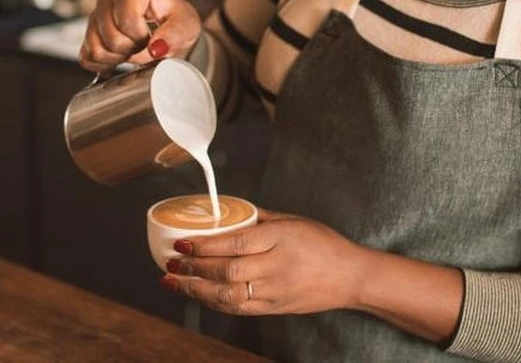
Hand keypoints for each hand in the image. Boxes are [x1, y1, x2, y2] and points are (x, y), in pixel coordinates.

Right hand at [78, 0, 200, 72]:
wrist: (170, 34)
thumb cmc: (177, 23)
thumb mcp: (187, 25)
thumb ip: (174, 34)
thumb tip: (156, 48)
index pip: (127, 22)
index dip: (141, 37)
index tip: (152, 34)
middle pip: (111, 39)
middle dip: (131, 49)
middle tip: (143, 43)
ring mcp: (94, 17)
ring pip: (96, 50)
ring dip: (118, 58)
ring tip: (132, 49)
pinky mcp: (88, 35)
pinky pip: (87, 58)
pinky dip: (104, 64)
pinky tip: (120, 57)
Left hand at [160, 210, 368, 316]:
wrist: (350, 276)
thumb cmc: (323, 244)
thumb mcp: (293, 220)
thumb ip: (260, 218)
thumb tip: (229, 212)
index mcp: (280, 239)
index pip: (235, 244)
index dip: (204, 246)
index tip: (182, 242)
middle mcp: (276, 266)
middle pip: (227, 271)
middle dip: (193, 268)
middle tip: (170, 262)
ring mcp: (275, 291)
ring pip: (228, 295)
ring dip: (196, 289)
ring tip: (173, 282)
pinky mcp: (274, 308)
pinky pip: (239, 308)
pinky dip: (214, 302)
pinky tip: (197, 295)